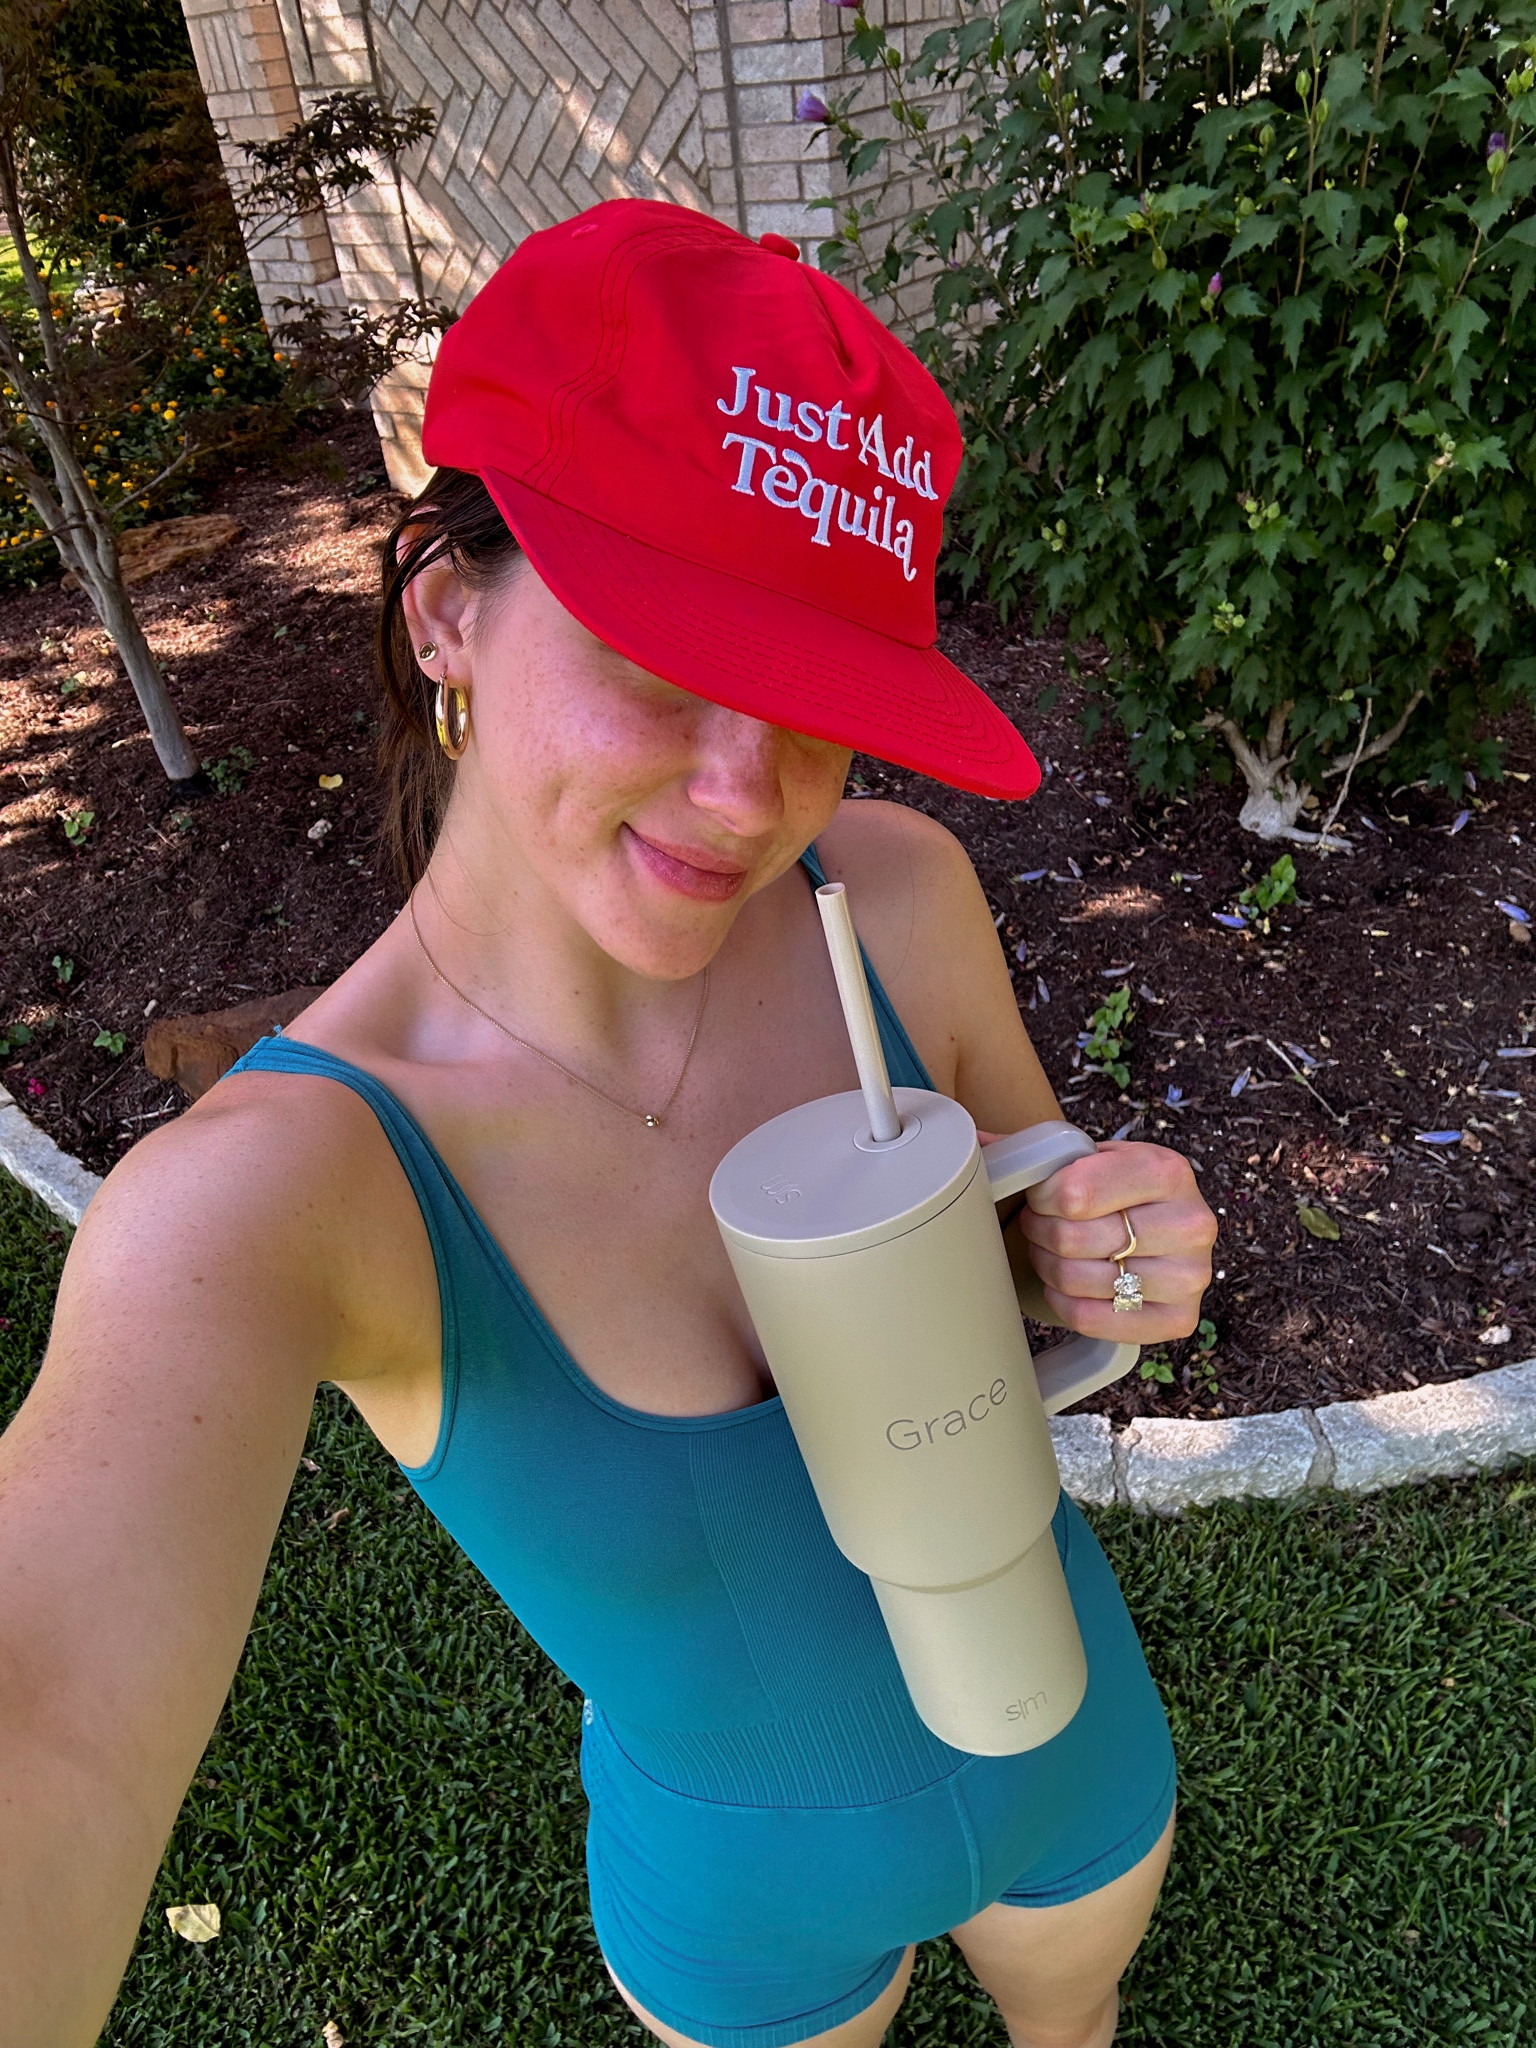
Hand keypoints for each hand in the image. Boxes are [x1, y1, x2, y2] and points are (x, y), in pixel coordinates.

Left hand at [1012, 1139, 1217, 1344]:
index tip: (1039, 1197)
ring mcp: (1191, 1276)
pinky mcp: (1179, 1319)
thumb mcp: (1087, 1158)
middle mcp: (1192, 1223)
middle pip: (1074, 1239)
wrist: (1155, 1228)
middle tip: (1039, 1226)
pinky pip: (1092, 1319)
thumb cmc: (1113, 1190)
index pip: (1076, 1194)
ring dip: (1048, 1267)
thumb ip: (1033, 1149)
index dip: (1041, 1199)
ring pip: (1079, 1280)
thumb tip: (973, 1140)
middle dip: (1040, 1231)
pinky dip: (1064, 1303)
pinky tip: (1065, 1286)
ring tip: (1051, 1252)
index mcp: (1168, 1170)